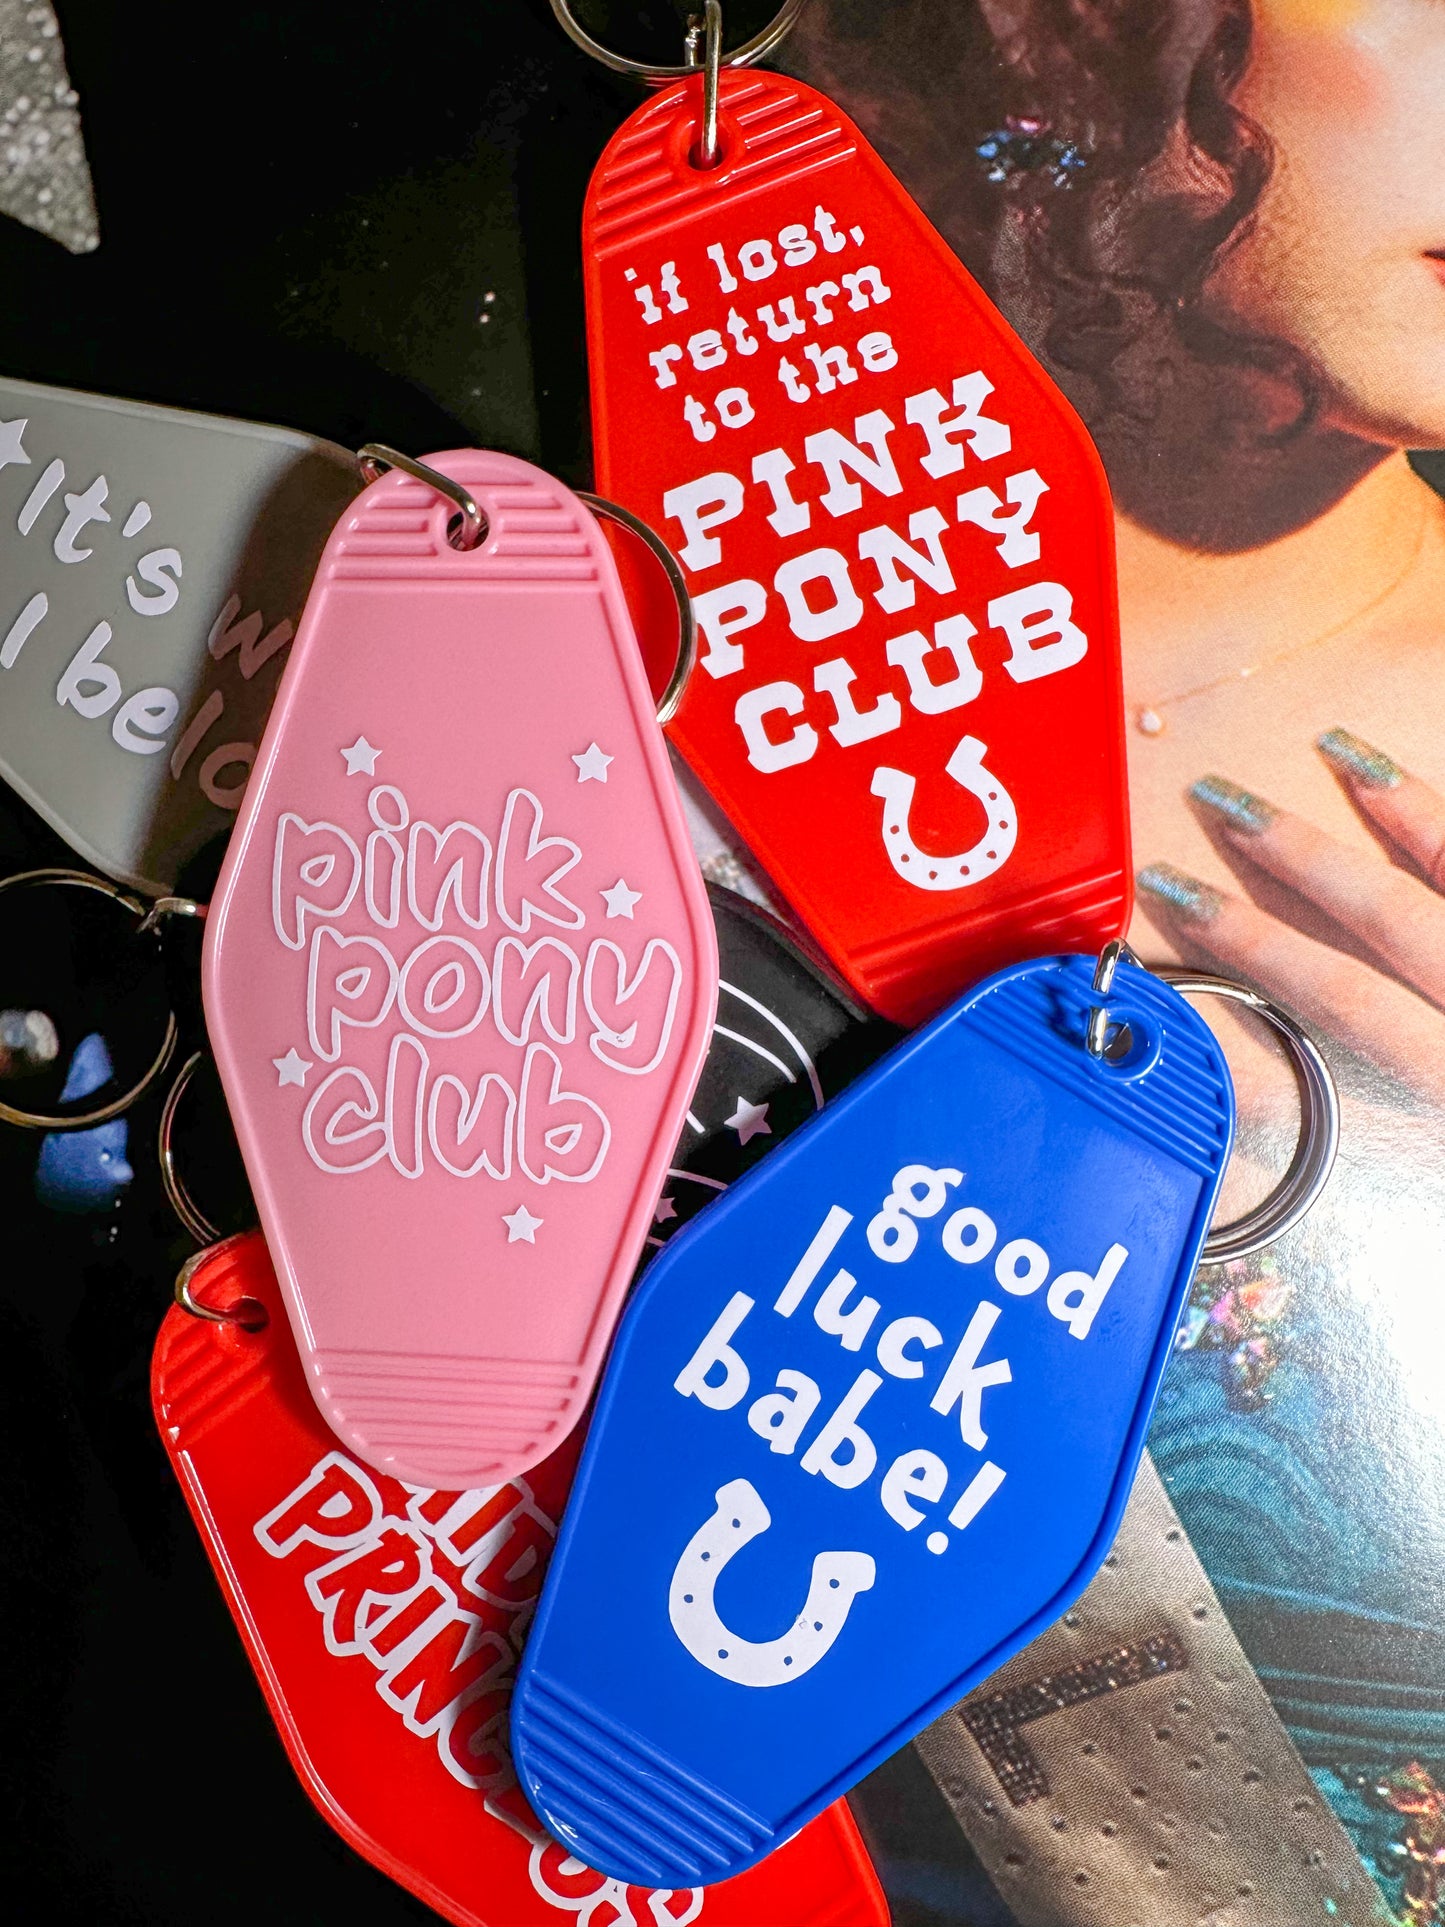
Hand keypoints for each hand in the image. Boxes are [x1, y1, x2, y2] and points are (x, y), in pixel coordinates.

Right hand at [1135, 727, 1444, 1111]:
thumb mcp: (1434, 1166)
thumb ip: (1350, 1124)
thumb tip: (1247, 1094)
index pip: (1335, 995)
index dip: (1248, 944)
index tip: (1175, 902)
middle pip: (1378, 910)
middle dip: (1288, 852)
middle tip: (1213, 799)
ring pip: (1441, 863)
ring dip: (1383, 801)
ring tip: (1325, 746)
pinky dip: (1429, 809)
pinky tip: (1390, 772)